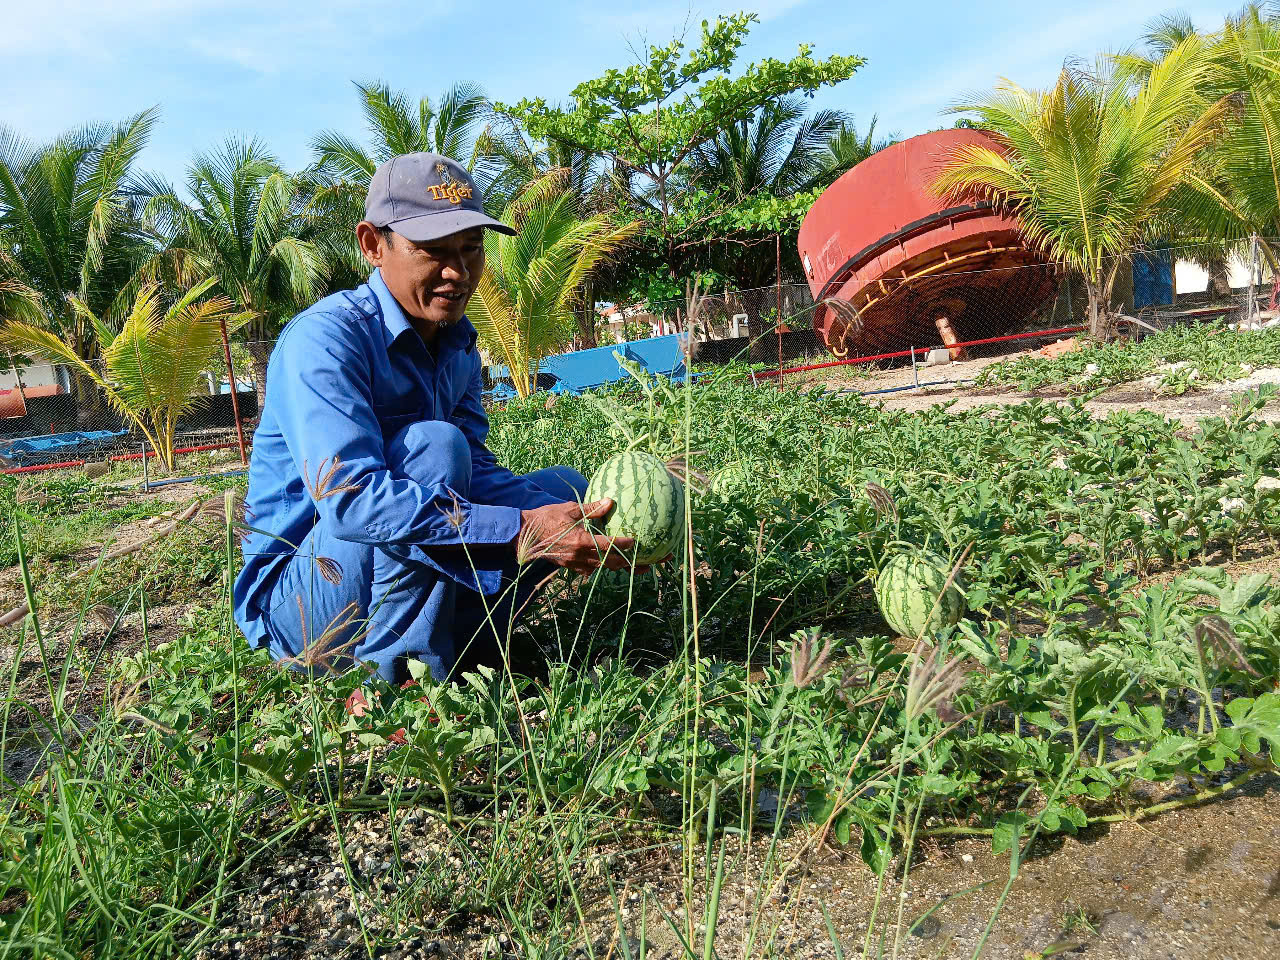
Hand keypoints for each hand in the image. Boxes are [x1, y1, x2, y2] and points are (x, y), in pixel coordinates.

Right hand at [517, 499, 636, 574]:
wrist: (523, 534)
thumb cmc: (546, 518)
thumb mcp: (570, 509)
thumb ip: (592, 509)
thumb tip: (610, 502)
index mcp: (581, 541)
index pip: (608, 546)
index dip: (623, 545)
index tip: (634, 542)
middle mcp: (579, 556)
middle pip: (608, 563)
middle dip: (627, 565)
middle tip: (643, 566)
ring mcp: (573, 563)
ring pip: (600, 568)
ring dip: (615, 567)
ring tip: (630, 568)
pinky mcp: (568, 565)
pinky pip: (587, 570)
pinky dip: (598, 567)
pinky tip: (604, 564)